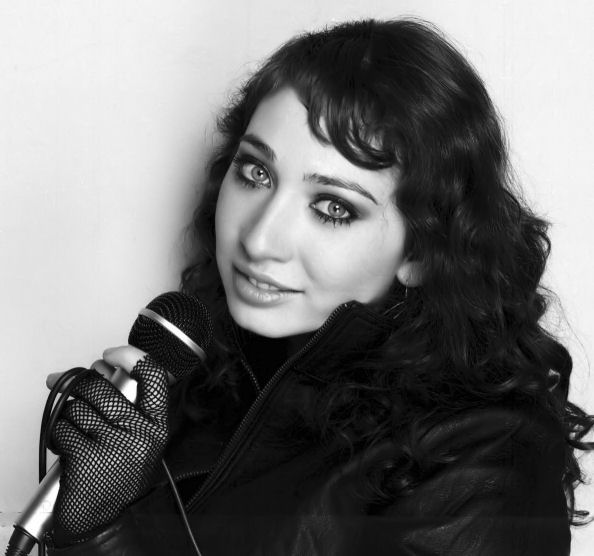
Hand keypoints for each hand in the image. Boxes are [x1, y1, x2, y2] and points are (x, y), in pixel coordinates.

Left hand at [50, 346, 169, 544]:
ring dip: (68, 415)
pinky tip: (66, 447)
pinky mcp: (86, 457)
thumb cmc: (117, 474)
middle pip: (102, 387)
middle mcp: (141, 433)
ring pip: (77, 406)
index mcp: (157, 425)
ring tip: (75, 430)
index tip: (112, 354)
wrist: (102, 521)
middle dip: (82, 386)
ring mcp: (114, 445)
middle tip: (78, 391)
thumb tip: (99, 368)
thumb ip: (129, 405)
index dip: (132, 356)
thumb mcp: (139, 439)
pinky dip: (57, 434)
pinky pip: (61, 427)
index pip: (154, 377)